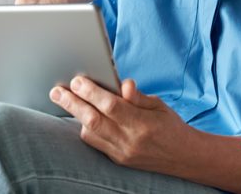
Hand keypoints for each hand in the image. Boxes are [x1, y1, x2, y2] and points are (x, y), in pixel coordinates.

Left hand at [49, 77, 199, 173]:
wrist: (184, 157)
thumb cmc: (171, 126)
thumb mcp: (159, 106)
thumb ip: (138, 96)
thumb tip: (123, 84)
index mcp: (142, 123)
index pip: (110, 106)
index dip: (91, 92)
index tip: (77, 80)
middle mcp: (130, 141)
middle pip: (93, 121)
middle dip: (72, 104)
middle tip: (56, 91)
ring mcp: (122, 153)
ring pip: (90, 134)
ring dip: (76, 116)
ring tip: (65, 99)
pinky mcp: (118, 160)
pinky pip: (95, 144)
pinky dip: (86, 129)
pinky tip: (81, 117)